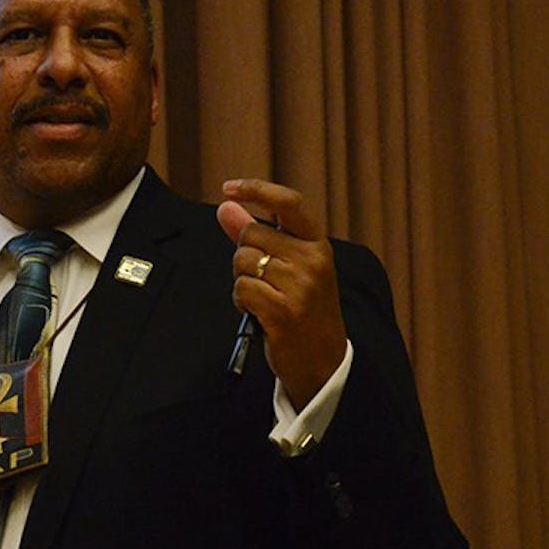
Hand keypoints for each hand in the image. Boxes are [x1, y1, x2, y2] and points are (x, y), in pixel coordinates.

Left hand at [216, 178, 346, 407]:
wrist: (322, 360)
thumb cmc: (303, 308)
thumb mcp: (289, 266)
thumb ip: (256, 234)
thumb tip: (226, 207)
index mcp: (318, 243)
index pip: (289, 203)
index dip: (257, 189)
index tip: (229, 188)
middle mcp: (313, 260)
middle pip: (252, 234)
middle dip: (243, 254)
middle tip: (261, 278)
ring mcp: (300, 285)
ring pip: (243, 261)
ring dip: (242, 280)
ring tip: (264, 297)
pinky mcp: (284, 311)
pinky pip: (241, 289)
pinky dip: (241, 300)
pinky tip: (258, 312)